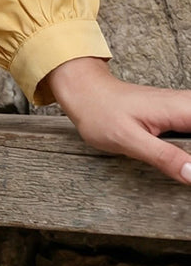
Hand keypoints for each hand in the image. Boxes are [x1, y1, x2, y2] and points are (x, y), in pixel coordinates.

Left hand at [46, 56, 190, 184]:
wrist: (85, 92)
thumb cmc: (101, 112)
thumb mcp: (129, 140)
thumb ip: (164, 157)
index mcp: (181, 109)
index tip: (190, 169)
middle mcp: (187, 105)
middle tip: (187, 173)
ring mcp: (184, 109)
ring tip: (186, 170)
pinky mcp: (178, 115)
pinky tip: (187, 165)